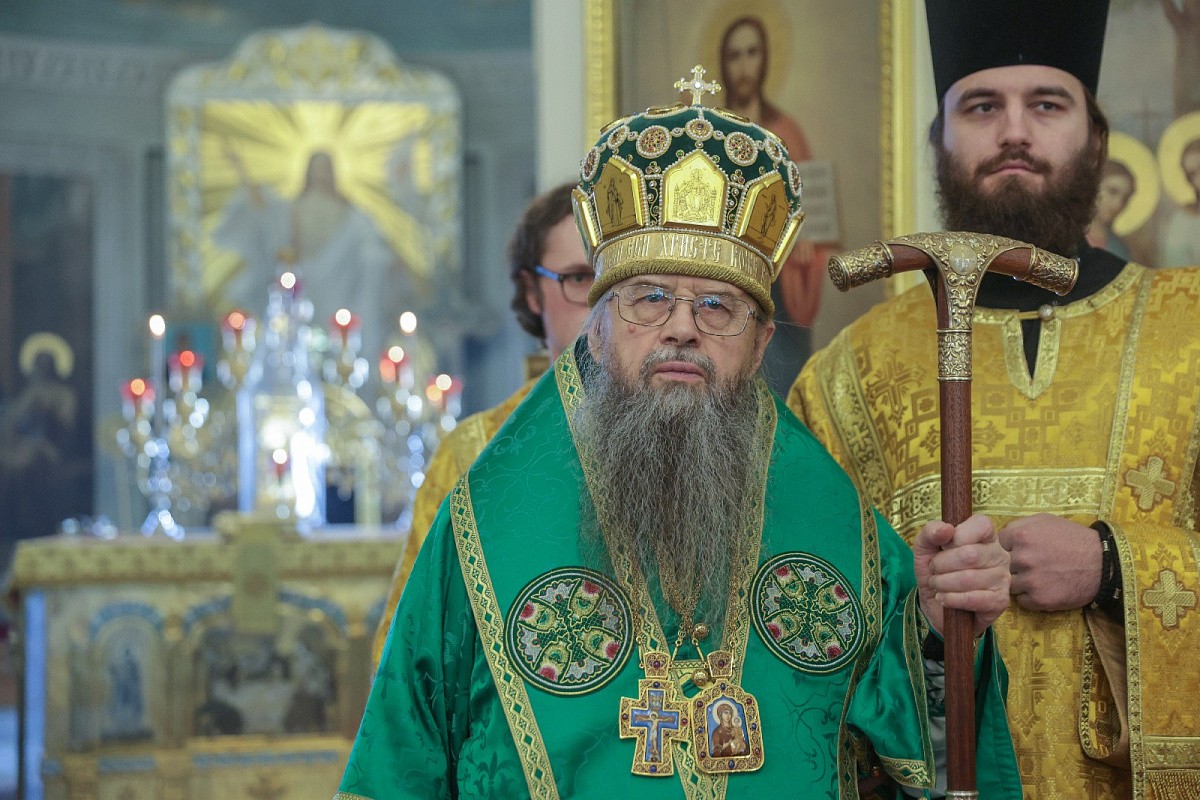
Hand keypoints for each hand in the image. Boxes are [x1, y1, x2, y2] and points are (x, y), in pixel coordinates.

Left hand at [914, 514, 1010, 636]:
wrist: (937, 605)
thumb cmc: (936, 571)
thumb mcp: (925, 548)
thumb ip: (930, 532)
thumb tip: (946, 529)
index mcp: (986, 536)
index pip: (981, 524)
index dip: (957, 536)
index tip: (944, 547)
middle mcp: (999, 555)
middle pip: (970, 554)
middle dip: (941, 564)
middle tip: (934, 570)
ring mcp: (1003, 578)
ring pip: (969, 578)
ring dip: (943, 583)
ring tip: (937, 585)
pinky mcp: (1000, 601)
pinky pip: (972, 599)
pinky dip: (950, 599)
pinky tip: (944, 598)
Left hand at [999, 513, 1101, 610]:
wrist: (1102, 563)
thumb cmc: (1073, 538)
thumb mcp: (1045, 521)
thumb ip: (1018, 526)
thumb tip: (997, 536)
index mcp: (1021, 535)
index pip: (995, 545)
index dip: (1005, 549)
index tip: (1015, 551)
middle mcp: (1023, 558)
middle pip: (1001, 566)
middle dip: (1011, 566)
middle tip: (1028, 565)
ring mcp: (1030, 580)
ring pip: (1009, 585)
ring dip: (1020, 582)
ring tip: (1037, 577)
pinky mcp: (1039, 599)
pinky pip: (1022, 600)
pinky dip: (1030, 596)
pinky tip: (1044, 588)